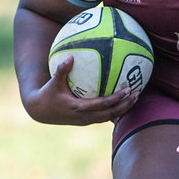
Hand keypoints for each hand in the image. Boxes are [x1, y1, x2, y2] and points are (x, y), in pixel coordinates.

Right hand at [23, 56, 138, 125]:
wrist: (40, 112)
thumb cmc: (47, 94)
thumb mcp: (53, 82)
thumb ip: (62, 70)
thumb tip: (70, 56)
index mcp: (79, 107)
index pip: (104, 104)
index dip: (118, 98)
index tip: (129, 89)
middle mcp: (85, 117)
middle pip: (111, 113)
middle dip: (126, 104)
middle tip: (138, 93)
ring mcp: (86, 121)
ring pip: (109, 117)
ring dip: (123, 109)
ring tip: (135, 99)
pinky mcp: (86, 121)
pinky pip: (104, 117)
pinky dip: (115, 111)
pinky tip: (123, 103)